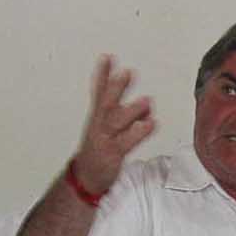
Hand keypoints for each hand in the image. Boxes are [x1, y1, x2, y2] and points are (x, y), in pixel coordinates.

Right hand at [72, 54, 157, 195]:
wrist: (85, 178)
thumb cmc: (98, 150)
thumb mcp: (104, 128)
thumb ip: (126, 114)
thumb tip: (147, 104)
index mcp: (96, 118)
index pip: (98, 92)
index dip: (102, 74)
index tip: (107, 57)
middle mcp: (99, 126)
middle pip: (107, 103)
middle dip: (116, 88)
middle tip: (127, 72)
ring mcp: (105, 140)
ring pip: (116, 122)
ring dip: (132, 110)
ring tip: (147, 100)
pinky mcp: (112, 154)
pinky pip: (126, 142)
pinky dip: (139, 132)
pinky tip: (150, 124)